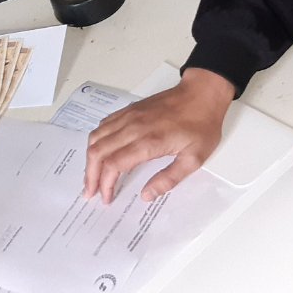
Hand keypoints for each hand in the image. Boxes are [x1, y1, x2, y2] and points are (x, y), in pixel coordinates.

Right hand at [83, 69, 234, 203]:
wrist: (201, 94)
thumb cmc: (201, 125)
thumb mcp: (193, 159)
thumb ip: (168, 179)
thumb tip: (146, 195)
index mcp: (148, 142)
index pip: (113, 165)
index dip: (105, 184)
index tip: (107, 198)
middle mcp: (133, 127)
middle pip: (98, 152)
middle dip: (90, 175)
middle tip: (91, 192)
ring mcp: (128, 116)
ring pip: (96, 138)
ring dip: (90, 159)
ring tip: (92, 176)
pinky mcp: (128, 110)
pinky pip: (103, 125)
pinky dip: (96, 142)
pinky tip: (100, 152)